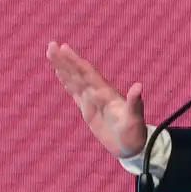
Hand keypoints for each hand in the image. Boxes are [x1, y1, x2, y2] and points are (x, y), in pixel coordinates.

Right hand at [46, 41, 147, 157]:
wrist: (133, 146)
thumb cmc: (135, 133)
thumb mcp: (135, 119)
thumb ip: (135, 102)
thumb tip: (138, 87)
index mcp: (106, 93)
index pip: (88, 73)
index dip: (75, 61)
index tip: (64, 48)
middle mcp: (98, 93)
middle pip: (78, 73)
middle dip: (65, 60)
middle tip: (51, 45)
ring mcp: (92, 101)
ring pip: (74, 80)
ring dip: (63, 68)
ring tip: (51, 53)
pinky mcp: (88, 110)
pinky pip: (75, 93)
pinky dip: (67, 82)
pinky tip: (60, 73)